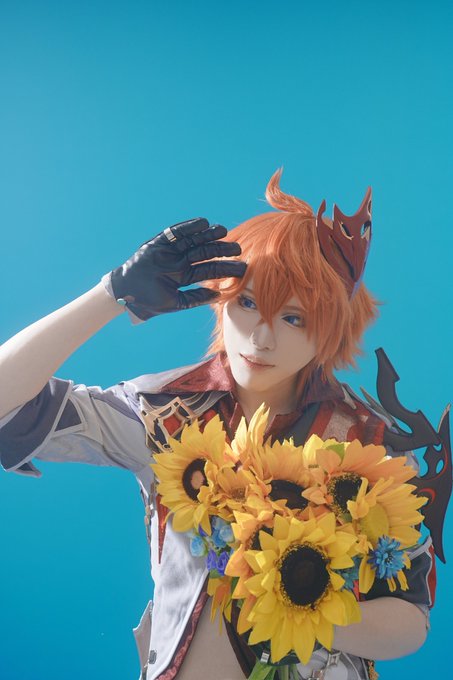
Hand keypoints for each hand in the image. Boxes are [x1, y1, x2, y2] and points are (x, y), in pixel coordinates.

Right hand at [108, 218, 245, 320]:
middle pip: (205, 252)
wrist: (127, 294)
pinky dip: (189, 227)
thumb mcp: (176, 302)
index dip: (225, 268)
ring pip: (194, 240)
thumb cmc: (150, 301)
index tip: (242, 267)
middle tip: (237, 248)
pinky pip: (176, 232)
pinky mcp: (160, 243)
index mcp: (186, 276)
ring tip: (223, 230)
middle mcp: (181, 261)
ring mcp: (171, 251)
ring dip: (209, 235)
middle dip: (221, 250)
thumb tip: (218, 295)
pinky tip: (203, 223)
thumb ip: (196, 298)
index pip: (210, 269)